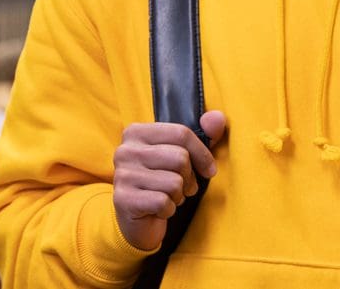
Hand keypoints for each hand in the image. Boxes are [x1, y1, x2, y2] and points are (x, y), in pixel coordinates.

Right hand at [112, 110, 226, 250]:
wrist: (138, 221)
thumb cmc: (162, 182)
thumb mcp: (183, 156)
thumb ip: (203, 135)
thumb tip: (218, 117)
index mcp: (136, 132)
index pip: (181, 133)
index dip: (202, 154)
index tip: (209, 170)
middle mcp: (125, 150)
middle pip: (179, 158)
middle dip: (189, 178)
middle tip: (182, 187)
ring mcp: (122, 174)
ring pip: (174, 182)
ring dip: (178, 196)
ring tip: (168, 197)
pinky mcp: (123, 199)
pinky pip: (163, 202)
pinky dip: (168, 210)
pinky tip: (158, 210)